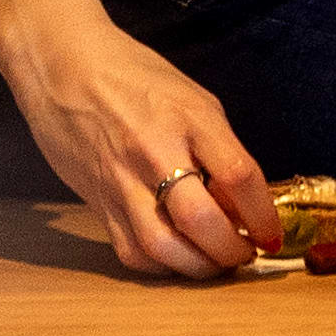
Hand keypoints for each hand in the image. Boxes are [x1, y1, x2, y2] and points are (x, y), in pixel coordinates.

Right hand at [0, 0, 266, 277]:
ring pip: (162, 246)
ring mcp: (121, 181)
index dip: (262, 215)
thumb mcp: (193, 99)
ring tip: (214, 263)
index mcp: (190, 119)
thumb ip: (219, 148)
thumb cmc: (135, 76)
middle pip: (201, 220)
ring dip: (197, 267)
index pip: (238, 176)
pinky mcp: (96, 201)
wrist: (62, 67)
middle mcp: (155, 152)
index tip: (272, 235)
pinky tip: (176, 258)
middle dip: (231, 251)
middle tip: (245, 255)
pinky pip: (130, 250)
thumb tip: (242, 203)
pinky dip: (159, 266)